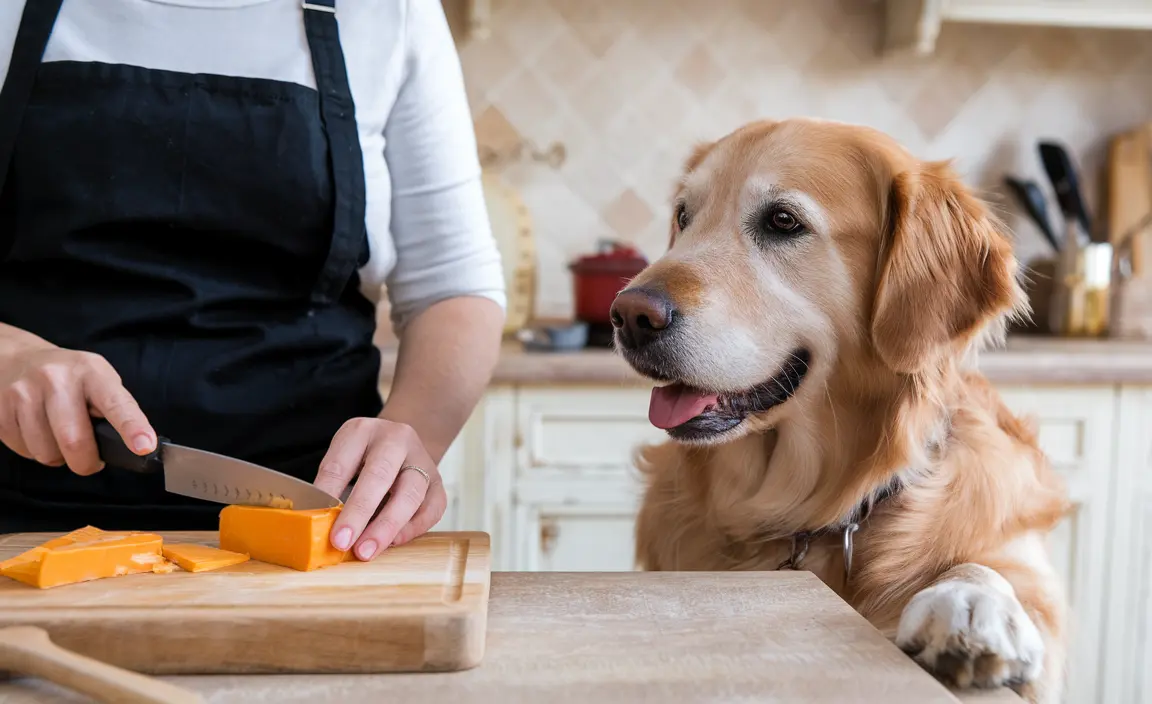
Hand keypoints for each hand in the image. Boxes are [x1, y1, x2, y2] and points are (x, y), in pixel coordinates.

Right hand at [0, 346, 156, 474]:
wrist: (17, 360)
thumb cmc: (69, 377)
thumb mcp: (98, 380)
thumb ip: (114, 409)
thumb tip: (134, 445)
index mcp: (91, 373)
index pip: (116, 403)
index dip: (132, 428)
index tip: (145, 447)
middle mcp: (56, 380)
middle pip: (74, 441)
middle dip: (86, 462)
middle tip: (90, 460)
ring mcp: (24, 393)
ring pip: (47, 453)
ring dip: (58, 457)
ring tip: (59, 437)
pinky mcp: (1, 411)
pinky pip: (24, 451)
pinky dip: (36, 451)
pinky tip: (38, 431)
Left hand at [314, 418, 446, 560]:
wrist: (401, 444)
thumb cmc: (364, 457)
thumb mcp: (341, 458)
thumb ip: (332, 486)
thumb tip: (318, 524)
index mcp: (362, 431)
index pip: (341, 463)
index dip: (328, 494)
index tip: (317, 521)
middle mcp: (396, 440)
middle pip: (380, 476)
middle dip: (359, 512)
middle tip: (342, 542)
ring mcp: (422, 460)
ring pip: (411, 493)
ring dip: (387, 526)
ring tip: (367, 551)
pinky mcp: (438, 483)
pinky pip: (432, 508)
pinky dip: (413, 529)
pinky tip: (394, 542)